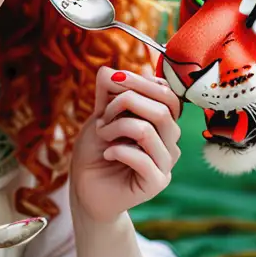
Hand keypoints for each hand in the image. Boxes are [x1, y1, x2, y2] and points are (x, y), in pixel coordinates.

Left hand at [69, 67, 181, 222]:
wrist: (85, 188)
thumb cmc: (95, 151)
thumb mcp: (100, 115)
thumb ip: (110, 93)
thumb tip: (117, 69)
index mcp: (162, 122)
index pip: (167, 94)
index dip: (141, 82)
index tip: (113, 79)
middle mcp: (169, 141)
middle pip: (162, 109)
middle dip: (125, 102)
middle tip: (102, 116)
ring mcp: (165, 163)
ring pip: (148, 131)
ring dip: (117, 127)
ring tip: (102, 134)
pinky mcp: (156, 182)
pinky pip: (142, 158)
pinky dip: (118, 151)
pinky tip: (107, 154)